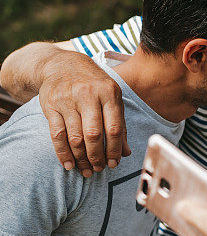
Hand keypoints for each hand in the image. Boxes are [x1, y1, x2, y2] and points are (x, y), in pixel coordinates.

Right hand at [39, 53, 129, 175]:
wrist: (63, 65)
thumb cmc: (94, 85)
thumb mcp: (112, 98)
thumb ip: (119, 124)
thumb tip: (126, 153)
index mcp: (109, 93)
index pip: (114, 128)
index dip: (114, 149)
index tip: (114, 163)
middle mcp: (88, 95)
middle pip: (94, 134)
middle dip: (97, 157)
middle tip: (99, 169)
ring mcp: (67, 100)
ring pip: (75, 137)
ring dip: (81, 158)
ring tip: (86, 170)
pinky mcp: (50, 106)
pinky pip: (57, 134)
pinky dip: (63, 153)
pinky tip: (68, 164)